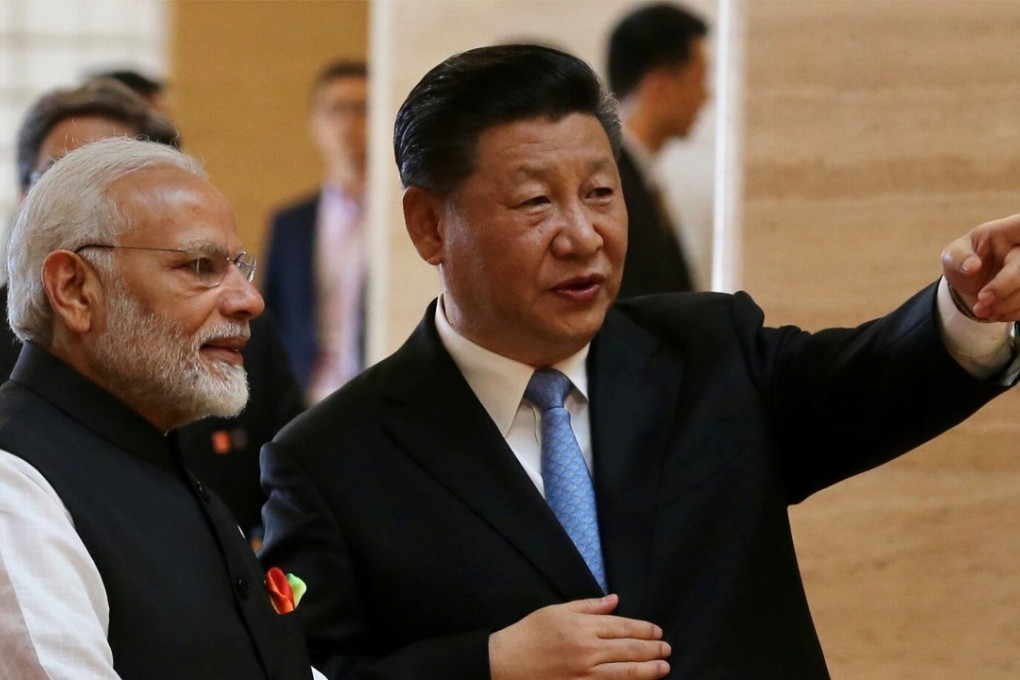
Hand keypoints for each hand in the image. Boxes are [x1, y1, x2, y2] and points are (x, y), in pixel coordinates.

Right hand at [488, 594, 670, 679]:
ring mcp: (584, 673)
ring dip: (648, 669)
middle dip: (651, 649)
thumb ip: (589, 606)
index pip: (622, 627)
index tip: (657, 631)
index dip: (643, 629)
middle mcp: (587, 649)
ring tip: (664, 667)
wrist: (506, 662)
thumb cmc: (529, 633)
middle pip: (628, 649)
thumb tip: (614, 600)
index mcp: (582, 626)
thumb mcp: (557, 611)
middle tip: (666, 648)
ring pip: (624, 671)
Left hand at [942, 213, 1019, 320]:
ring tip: (981, 310)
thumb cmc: (963, 261)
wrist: (970, 286)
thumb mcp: (952, 256)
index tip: (1014, 255)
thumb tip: (973, 266)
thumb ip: (959, 257)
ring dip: (1007, 304)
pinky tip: (993, 314)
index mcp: (1010, 231)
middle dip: (1005, 287)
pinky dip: (1011, 313)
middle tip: (982, 300)